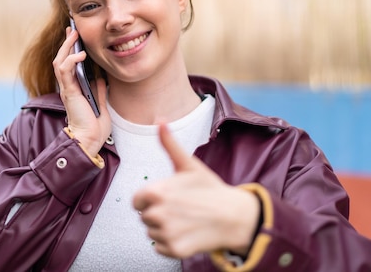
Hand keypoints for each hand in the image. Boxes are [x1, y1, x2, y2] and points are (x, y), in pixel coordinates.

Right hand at [53, 27, 110, 156]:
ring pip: (60, 62)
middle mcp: (68, 87)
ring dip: (66, 48)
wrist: (90, 140)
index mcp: (74, 88)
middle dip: (67, 43)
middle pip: (61, 59)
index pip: (68, 64)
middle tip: (72, 29)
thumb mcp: (100, 103)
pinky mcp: (69, 92)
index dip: (70, 49)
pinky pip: (65, 72)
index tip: (75, 35)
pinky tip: (80, 55)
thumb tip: (100, 78)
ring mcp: (67, 89)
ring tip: (74, 36)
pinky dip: (71, 61)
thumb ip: (98, 90)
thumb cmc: (94, 126)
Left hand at [133, 124, 259, 258]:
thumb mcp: (188, 164)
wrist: (234, 215)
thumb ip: (168, 143)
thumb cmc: (209, 188)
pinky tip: (187, 232)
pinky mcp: (175, 250)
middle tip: (181, 208)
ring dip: (164, 229)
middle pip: (145, 217)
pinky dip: (171, 243)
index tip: (167, 197)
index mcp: (156, 192)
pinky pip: (160, 248)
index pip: (137, 201)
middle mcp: (158, 214)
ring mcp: (167, 233)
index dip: (150, 199)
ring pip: (152, 234)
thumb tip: (160, 119)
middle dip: (159, 213)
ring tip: (185, 219)